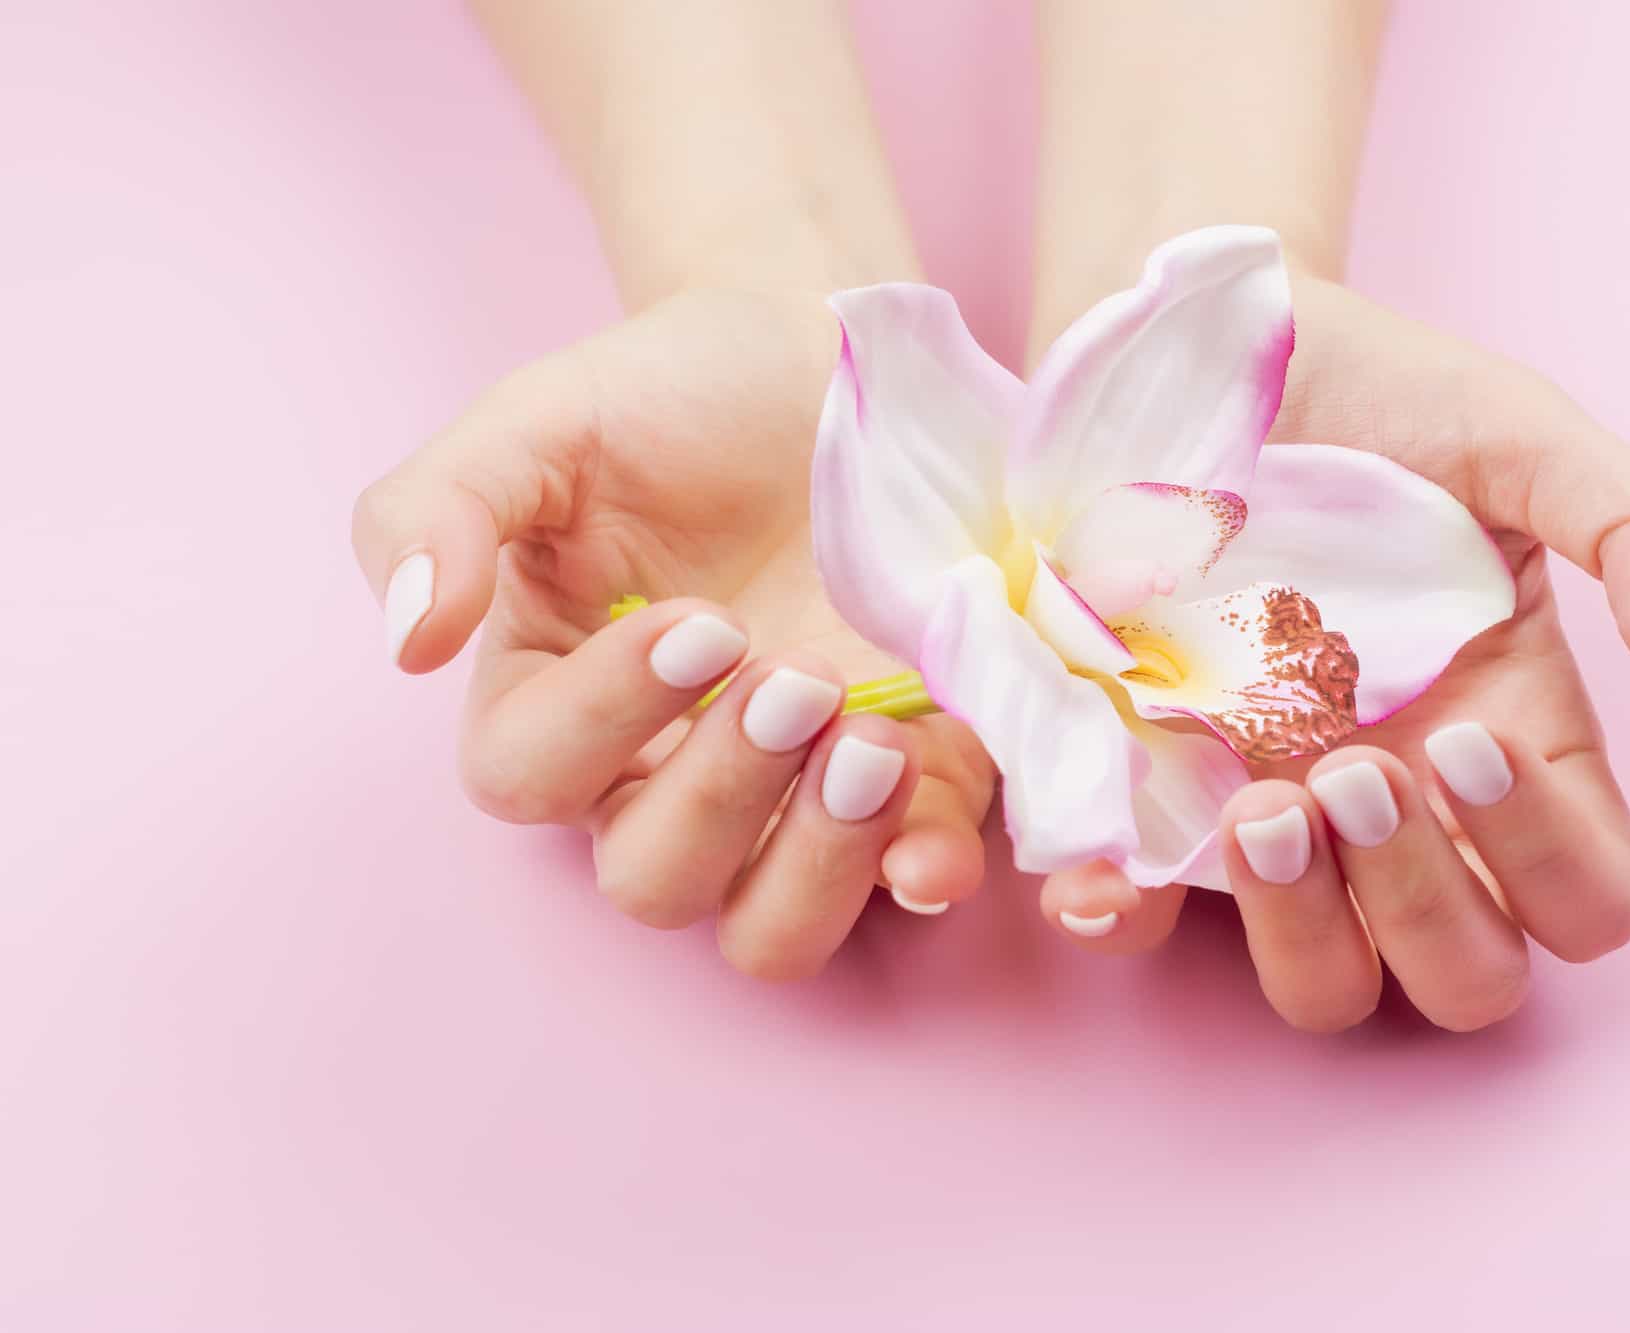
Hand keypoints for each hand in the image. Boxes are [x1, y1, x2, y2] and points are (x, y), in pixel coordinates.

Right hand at [351, 288, 995, 976]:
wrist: (830, 358)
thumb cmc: (673, 396)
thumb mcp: (538, 421)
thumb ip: (439, 509)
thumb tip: (407, 641)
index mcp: (557, 695)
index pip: (530, 775)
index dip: (603, 722)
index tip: (700, 620)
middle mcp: (666, 770)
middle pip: (654, 878)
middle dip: (721, 795)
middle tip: (795, 681)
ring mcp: (792, 792)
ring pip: (768, 928)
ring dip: (814, 863)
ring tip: (873, 747)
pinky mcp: (912, 781)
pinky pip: (908, 882)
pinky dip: (923, 874)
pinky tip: (936, 843)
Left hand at [1040, 273, 1629, 1031]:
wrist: (1205, 345)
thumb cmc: (1381, 398)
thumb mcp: (1527, 440)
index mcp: (1507, 743)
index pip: (1583, 897)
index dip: (1548, 862)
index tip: (1470, 739)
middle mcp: (1400, 809)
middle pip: (1461, 975)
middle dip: (1422, 903)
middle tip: (1358, 769)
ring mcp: (1275, 817)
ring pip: (1326, 984)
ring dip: (1303, 930)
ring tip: (1258, 806)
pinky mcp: (1150, 801)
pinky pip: (1147, 926)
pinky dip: (1128, 923)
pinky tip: (1106, 879)